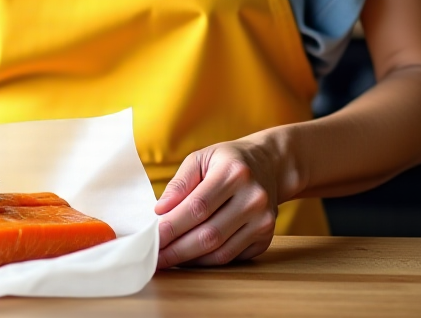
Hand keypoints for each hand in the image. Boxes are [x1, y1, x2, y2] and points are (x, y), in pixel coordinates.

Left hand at [154, 138, 284, 267]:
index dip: (172, 226)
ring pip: (220, 252)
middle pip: (209, 234)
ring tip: (167, 259)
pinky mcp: (266, 237)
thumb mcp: (201, 158)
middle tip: (154, 257)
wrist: (270, 165)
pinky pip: (231, 257)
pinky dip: (207, 261)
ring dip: (190, 260)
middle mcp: (253, 198)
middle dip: (176, 250)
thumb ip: (180, 184)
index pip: (197, 207)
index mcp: (234, 173)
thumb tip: (160, 211)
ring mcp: (263, 220)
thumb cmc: (228, 161)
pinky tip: (189, 258)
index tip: (151, 238)